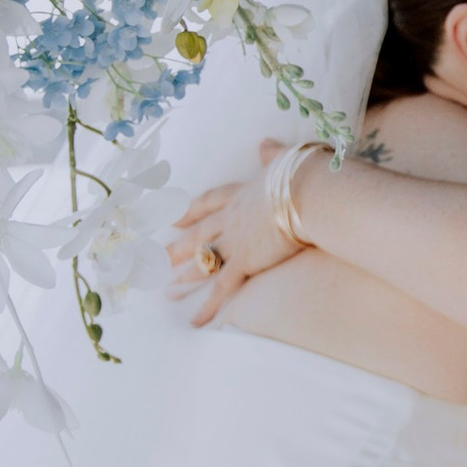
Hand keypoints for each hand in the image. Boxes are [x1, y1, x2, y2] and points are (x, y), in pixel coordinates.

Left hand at [166, 143, 294, 325]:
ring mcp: (235, 241)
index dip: (190, 211)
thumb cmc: (302, 173)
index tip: (174, 219)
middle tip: (158, 258)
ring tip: (167, 291)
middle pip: (197, 234)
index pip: (208, 203)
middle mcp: (231, 218)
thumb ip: (272, 153)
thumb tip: (264, 144)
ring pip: (203, 262)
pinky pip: (222, 289)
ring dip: (185, 276)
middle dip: (177, 247)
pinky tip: (195, 322)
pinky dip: (208, 308)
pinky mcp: (245, 261)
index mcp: (240, 194)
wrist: (308, 191)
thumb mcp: (284, 158)